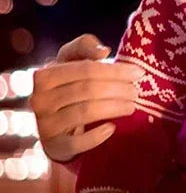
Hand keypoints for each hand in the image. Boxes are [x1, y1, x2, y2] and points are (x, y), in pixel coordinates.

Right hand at [29, 35, 141, 162]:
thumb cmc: (71, 84)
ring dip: (113, 108)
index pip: (86, 69)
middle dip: (118, 89)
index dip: (115, 70)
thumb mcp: (73, 61)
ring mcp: (44, 124)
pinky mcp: (52, 146)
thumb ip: (85, 46)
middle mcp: (40, 99)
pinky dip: (96, 136)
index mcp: (45, 75)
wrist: (56, 124)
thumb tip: (103, 51)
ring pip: (84, 112)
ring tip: (132, 106)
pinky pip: (75, 143)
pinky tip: (111, 128)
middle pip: (87, 90)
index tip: (138, 73)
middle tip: (137, 92)